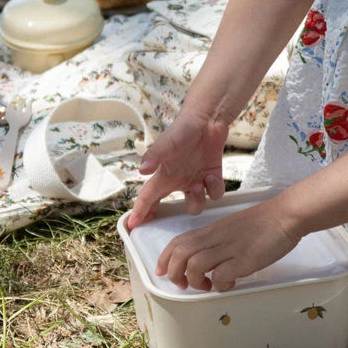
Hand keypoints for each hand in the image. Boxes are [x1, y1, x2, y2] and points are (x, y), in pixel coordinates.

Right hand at [126, 109, 228, 227]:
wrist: (207, 120)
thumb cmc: (183, 129)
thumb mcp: (167, 142)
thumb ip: (154, 155)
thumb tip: (141, 171)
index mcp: (164, 175)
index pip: (148, 197)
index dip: (140, 212)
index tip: (132, 226)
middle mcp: (179, 181)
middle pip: (168, 207)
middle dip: (166, 217)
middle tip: (166, 225)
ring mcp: (196, 180)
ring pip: (195, 205)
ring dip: (198, 200)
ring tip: (199, 184)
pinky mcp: (212, 177)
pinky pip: (214, 194)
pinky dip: (214, 188)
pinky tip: (211, 176)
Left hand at [155, 198, 301, 291]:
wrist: (285, 215)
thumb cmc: (263, 222)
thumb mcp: (232, 227)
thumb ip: (217, 241)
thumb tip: (208, 262)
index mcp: (212, 229)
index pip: (178, 241)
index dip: (165, 258)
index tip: (163, 272)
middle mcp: (216, 237)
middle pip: (180, 254)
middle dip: (174, 273)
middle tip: (184, 284)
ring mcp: (230, 248)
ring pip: (195, 265)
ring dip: (195, 282)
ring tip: (207, 286)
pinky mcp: (244, 259)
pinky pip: (220, 276)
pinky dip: (219, 285)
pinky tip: (229, 283)